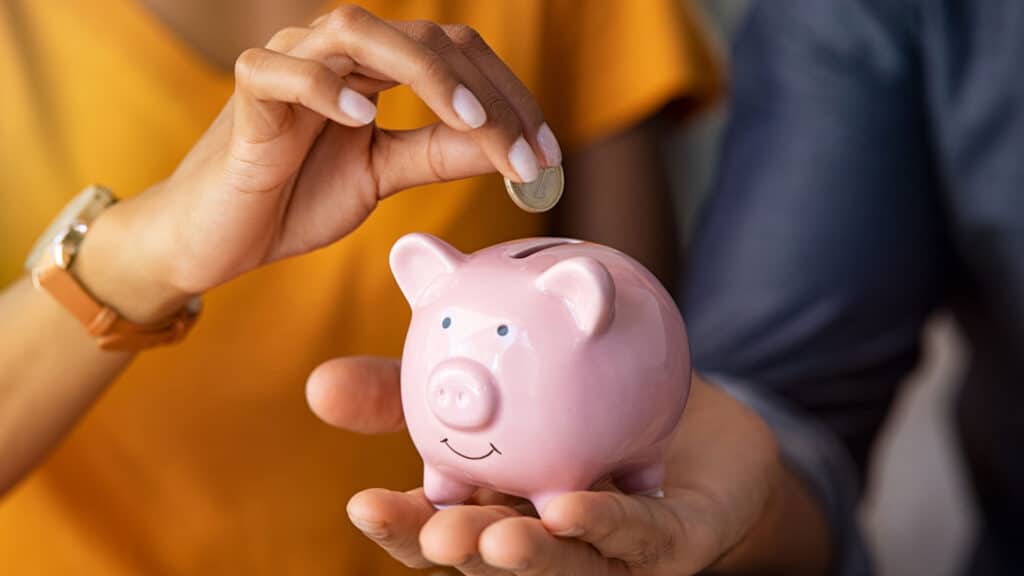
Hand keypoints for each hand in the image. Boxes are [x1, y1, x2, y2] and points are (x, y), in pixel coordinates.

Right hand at [75, 6, 561, 321]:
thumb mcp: (382, 176)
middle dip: (486, 95)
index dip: (508, 98)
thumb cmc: (294, 197)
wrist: (218, 236)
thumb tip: (505, 148)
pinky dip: (323, 87)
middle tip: (526, 154)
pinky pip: (281, 71)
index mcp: (374, 69)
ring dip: (426, 75)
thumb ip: (437, 154)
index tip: (547, 156)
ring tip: (471, 124)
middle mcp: (337, 52)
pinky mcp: (247, 95)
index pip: (456, 56)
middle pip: (426, 39)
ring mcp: (289, 64)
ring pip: (359, 32)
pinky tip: (362, 119)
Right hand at [306, 360, 831, 574]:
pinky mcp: (671, 541)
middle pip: (493, 559)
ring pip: (565, 565)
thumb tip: (318, 383)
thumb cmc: (579, 399)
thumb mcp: (492, 381)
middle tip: (434, 533)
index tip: (362, 505)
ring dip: (527, 557)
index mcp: (497, 506)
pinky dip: (607, 526)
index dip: (403, 528)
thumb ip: (412, 387)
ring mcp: (609, 550)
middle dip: (459, 554)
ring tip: (492, 538)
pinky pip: (641, 538)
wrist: (683, 403)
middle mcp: (546, 537)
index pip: (441, 528)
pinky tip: (573, 507)